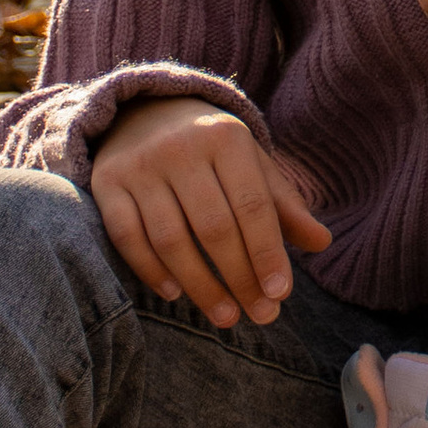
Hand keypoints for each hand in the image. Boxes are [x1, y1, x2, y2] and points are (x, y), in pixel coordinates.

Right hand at [89, 98, 330, 328]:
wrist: (144, 111)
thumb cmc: (211, 150)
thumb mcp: (251, 165)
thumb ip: (284, 204)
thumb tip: (321, 243)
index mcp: (225, 138)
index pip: (251, 206)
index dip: (266, 253)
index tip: (280, 293)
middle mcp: (180, 147)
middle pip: (214, 228)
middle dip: (240, 278)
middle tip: (259, 315)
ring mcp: (139, 165)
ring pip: (170, 239)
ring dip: (200, 285)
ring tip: (226, 316)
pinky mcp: (106, 182)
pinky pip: (127, 237)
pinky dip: (150, 271)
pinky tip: (175, 294)